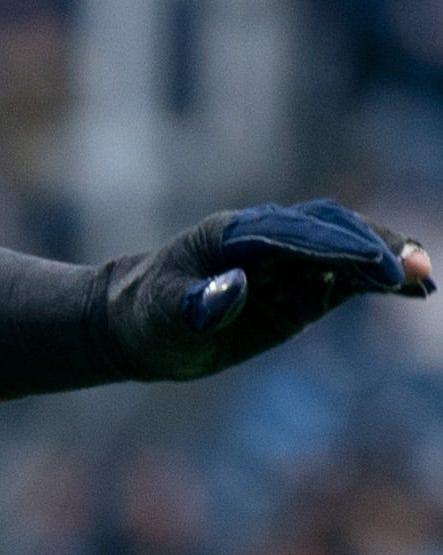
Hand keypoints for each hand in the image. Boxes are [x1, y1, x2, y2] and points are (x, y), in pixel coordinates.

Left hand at [106, 199, 430, 379]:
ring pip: (345, 251)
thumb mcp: (164, 314)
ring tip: (423, 279)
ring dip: (385, 260)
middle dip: (371, 245)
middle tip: (412, 268)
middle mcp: (264, 239)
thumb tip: (236, 285)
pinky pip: (346, 281)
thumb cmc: (148, 314)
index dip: (335, 246)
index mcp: (230, 234)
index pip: (293, 233)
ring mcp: (285, 263)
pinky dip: (379, 282)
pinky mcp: (298, 289)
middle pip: (328, 230)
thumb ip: (198, 302)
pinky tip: (415, 290)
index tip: (374, 265)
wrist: (140, 323)